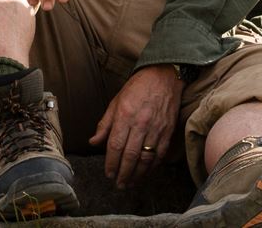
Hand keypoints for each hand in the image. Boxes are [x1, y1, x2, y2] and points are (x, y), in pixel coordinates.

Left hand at [89, 64, 182, 188]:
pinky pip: (160, 154)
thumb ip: (105, 124)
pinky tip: (146, 172)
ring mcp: (156, 128)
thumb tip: (93, 142)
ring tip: (131, 183)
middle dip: (123, 173)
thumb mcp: (116, 101)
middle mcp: (140, 123)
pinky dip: (153, 166)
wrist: (164, 76)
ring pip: (146, 158)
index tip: (108, 174)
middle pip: (130, 155)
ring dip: (138, 174)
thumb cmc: (137, 88)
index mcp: (124, 115)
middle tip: (119, 185)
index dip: (111, 163)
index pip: (115, 146)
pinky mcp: (168, 131)